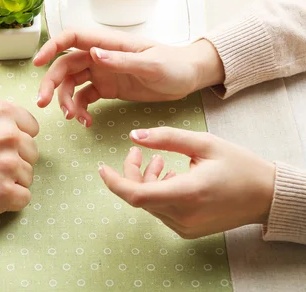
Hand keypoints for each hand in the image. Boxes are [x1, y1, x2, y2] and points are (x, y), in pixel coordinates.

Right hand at [0, 101, 39, 221]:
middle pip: (32, 153)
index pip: (32, 128)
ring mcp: (8, 164)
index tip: (0, 148)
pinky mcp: (6, 192)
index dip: (18, 141)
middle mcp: (8, 135)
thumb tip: (19, 124)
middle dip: (15, 161)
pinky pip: (24, 197)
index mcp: (1, 114)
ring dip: (11, 181)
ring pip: (28, 176)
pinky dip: (10, 200)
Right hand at [34, 28, 223, 125]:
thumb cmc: (174, 65)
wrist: (189, 77)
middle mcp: (100, 57)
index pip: (72, 38)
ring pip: (71, 84)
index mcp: (108, 44)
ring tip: (74, 119)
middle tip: (44, 104)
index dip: (52, 47)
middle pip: (65, 65)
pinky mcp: (107, 88)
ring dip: (65, 101)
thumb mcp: (150, 65)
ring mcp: (102, 73)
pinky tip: (86, 122)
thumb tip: (92, 54)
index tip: (38, 63)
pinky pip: (84, 98)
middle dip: (51, 83)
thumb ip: (121, 61)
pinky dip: (80, 110)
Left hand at [98, 126, 274, 237]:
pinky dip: (157, 192)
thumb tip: (133, 136)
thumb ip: (166, 138)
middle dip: (132, 172)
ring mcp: (185, 227)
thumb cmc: (238, 165)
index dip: (115, 182)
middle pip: (140, 196)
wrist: (266, 195)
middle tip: (139, 151)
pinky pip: (161, 210)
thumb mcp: (203, 143)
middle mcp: (184, 215)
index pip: (137, 195)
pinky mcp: (187, 230)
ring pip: (149, 203)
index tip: (101, 168)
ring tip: (160, 161)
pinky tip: (170, 176)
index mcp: (188, 193)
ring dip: (146, 181)